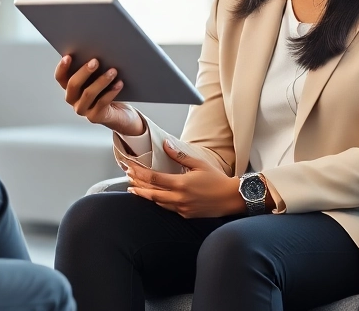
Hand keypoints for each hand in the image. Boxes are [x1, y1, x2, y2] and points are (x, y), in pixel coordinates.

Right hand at [55, 54, 143, 135]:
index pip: (60, 77)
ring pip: (88, 94)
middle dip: (84, 72)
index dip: (62, 67)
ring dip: (101, 81)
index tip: (69, 56)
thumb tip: (97, 51)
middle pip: (73, 85)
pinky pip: (102, 103)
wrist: (121, 112)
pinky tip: (119, 83)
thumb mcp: (99, 77)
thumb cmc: (108, 89)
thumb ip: (94, 68)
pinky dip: (111, 92)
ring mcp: (83, 109)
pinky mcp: (95, 117)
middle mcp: (73, 99)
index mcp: (70, 87)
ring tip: (113, 71)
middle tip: (96, 61)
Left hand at [124, 139, 245, 218]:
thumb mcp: (199, 163)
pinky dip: (158, 201)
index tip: (130, 168)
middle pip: (151, 193)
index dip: (140, 173)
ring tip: (134, 188)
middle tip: (127, 178)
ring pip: (158, 202)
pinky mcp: (186, 215)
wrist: (231, 198)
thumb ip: (180, 155)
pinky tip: (153, 197)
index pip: (154, 178)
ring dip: (145, 195)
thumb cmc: (217, 180)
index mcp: (182, 184)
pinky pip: (168, 208)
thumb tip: (166, 144)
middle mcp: (180, 198)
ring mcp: (182, 208)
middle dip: (137, 185)